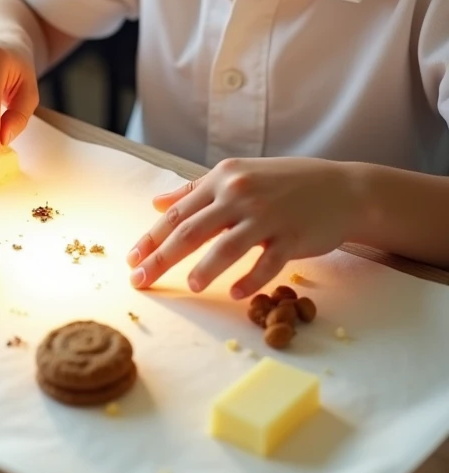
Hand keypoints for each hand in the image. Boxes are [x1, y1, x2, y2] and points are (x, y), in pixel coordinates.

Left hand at [127, 156, 361, 297]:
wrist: (340, 188)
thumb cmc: (284, 184)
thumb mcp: (239, 177)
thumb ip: (197, 190)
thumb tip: (158, 202)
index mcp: (223, 179)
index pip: (178, 212)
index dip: (151, 237)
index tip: (131, 259)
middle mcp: (240, 194)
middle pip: (191, 230)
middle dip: (161, 258)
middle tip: (140, 280)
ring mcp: (267, 215)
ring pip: (227, 246)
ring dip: (205, 269)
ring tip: (190, 287)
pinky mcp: (292, 236)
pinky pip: (267, 263)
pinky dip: (251, 280)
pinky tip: (237, 295)